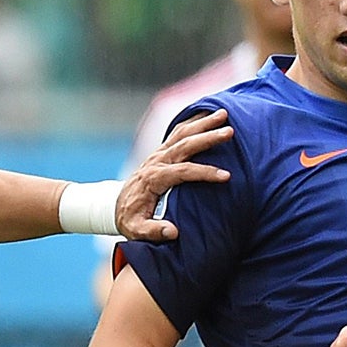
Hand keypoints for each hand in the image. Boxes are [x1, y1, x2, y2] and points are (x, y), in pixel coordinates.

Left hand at [116, 109, 232, 241]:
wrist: (116, 204)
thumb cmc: (130, 218)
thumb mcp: (137, 230)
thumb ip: (153, 232)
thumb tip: (173, 232)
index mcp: (153, 179)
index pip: (183, 172)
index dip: (205, 173)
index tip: (225, 176)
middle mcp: (156, 161)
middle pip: (184, 145)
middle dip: (208, 138)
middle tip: (229, 132)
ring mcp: (158, 154)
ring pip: (182, 133)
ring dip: (203, 123)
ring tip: (224, 114)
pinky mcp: (161, 151)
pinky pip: (178, 132)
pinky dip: (193, 122)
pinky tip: (208, 115)